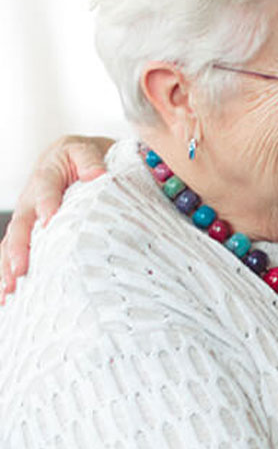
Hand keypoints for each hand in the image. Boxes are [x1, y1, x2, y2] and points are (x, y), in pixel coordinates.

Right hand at [1, 135, 113, 298]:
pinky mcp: (29, 234)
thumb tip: (97, 175)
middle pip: (21, 224)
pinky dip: (9, 273)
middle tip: (20, 269)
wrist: (75, 158)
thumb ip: (90, 160)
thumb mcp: (88, 149)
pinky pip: (14, 253)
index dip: (47, 203)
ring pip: (12, 243)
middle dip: (19, 248)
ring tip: (9, 291)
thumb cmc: (84, 157)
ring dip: (8, 267)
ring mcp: (27, 218)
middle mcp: (30, 199)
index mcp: (47, 175)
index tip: (49, 219)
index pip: (46, 189)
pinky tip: (8, 298)